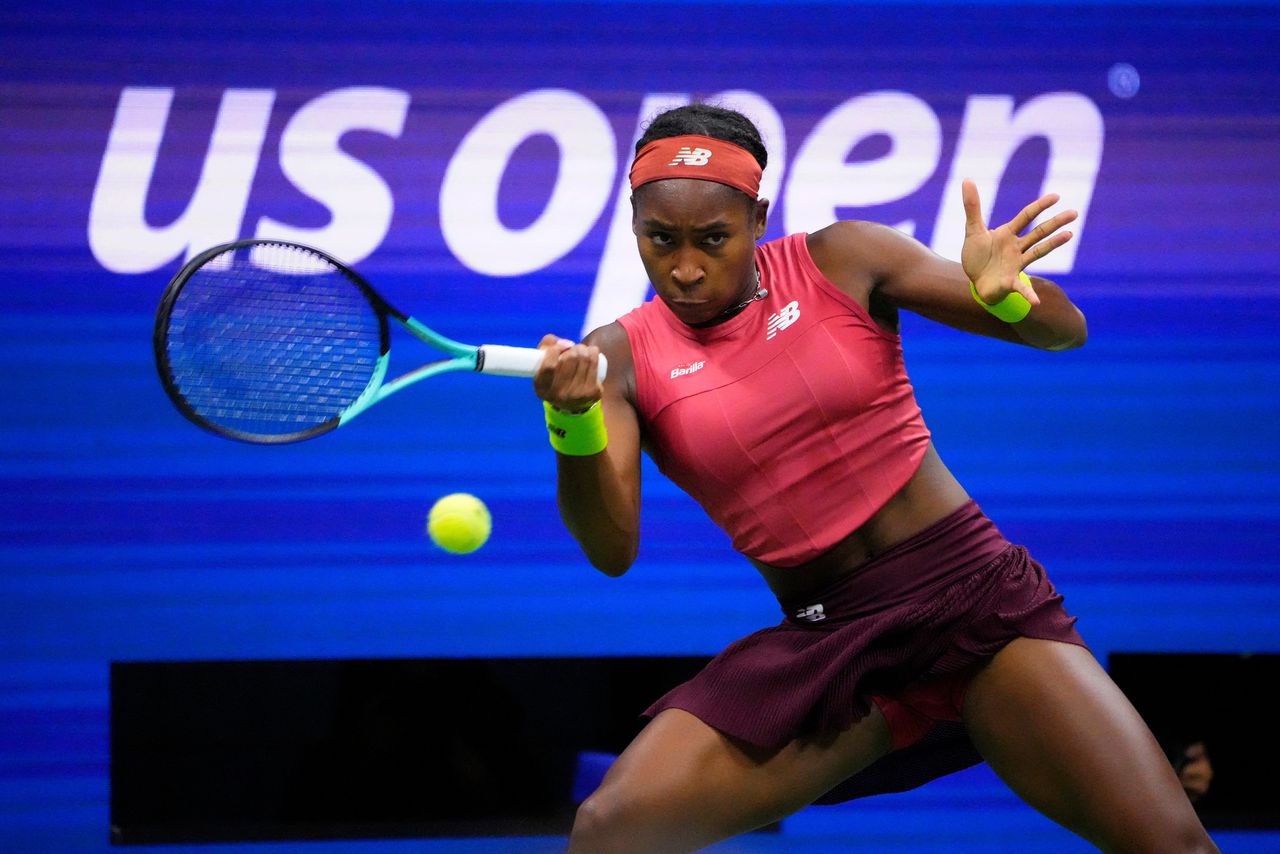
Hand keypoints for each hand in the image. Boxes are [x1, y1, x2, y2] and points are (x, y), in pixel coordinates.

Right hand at [533, 334, 602, 412]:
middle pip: (570, 358)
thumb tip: (565, 343)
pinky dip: (593, 352)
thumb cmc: (555, 377)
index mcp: (542, 388)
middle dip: (573, 348)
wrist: (572, 404)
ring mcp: (577, 395)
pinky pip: (595, 363)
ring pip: (584, 358)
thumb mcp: (542, 365)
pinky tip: (591, 353)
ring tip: (581, 350)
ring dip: (583, 348)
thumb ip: (546, 346)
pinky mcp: (592, 393)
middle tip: (572, 349)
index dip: (555, 350)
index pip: (549, 366)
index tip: (559, 346)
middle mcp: (559, 395)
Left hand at [961, 179, 1076, 305]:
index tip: (1056, 196)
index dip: (1039, 206)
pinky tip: (1036, 302)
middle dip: (1055, 223)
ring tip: (1070, 235)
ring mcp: (1017, 265)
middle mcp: (1017, 248)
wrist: (976, 280)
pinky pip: (1022, 288)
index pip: (1026, 217)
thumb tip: (967, 180)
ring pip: (1038, 252)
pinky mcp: (1011, 282)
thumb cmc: (978, 256)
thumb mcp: (973, 230)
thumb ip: (972, 207)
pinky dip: (1029, 295)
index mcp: (1008, 234)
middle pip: (1039, 232)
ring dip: (1053, 244)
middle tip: (1074, 213)